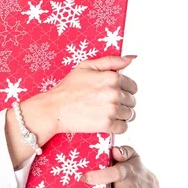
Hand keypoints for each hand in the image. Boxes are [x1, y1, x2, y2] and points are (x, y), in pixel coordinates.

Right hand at [23, 55, 137, 137]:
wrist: (54, 109)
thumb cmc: (67, 89)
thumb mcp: (86, 66)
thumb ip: (110, 61)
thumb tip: (130, 59)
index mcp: (112, 78)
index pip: (132, 86)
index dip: (123, 89)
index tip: (111, 92)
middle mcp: (114, 94)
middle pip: (131, 101)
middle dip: (121, 102)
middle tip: (104, 102)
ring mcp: (112, 110)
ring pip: (129, 114)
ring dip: (119, 114)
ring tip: (103, 111)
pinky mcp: (107, 125)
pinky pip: (123, 127)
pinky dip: (116, 126)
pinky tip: (104, 120)